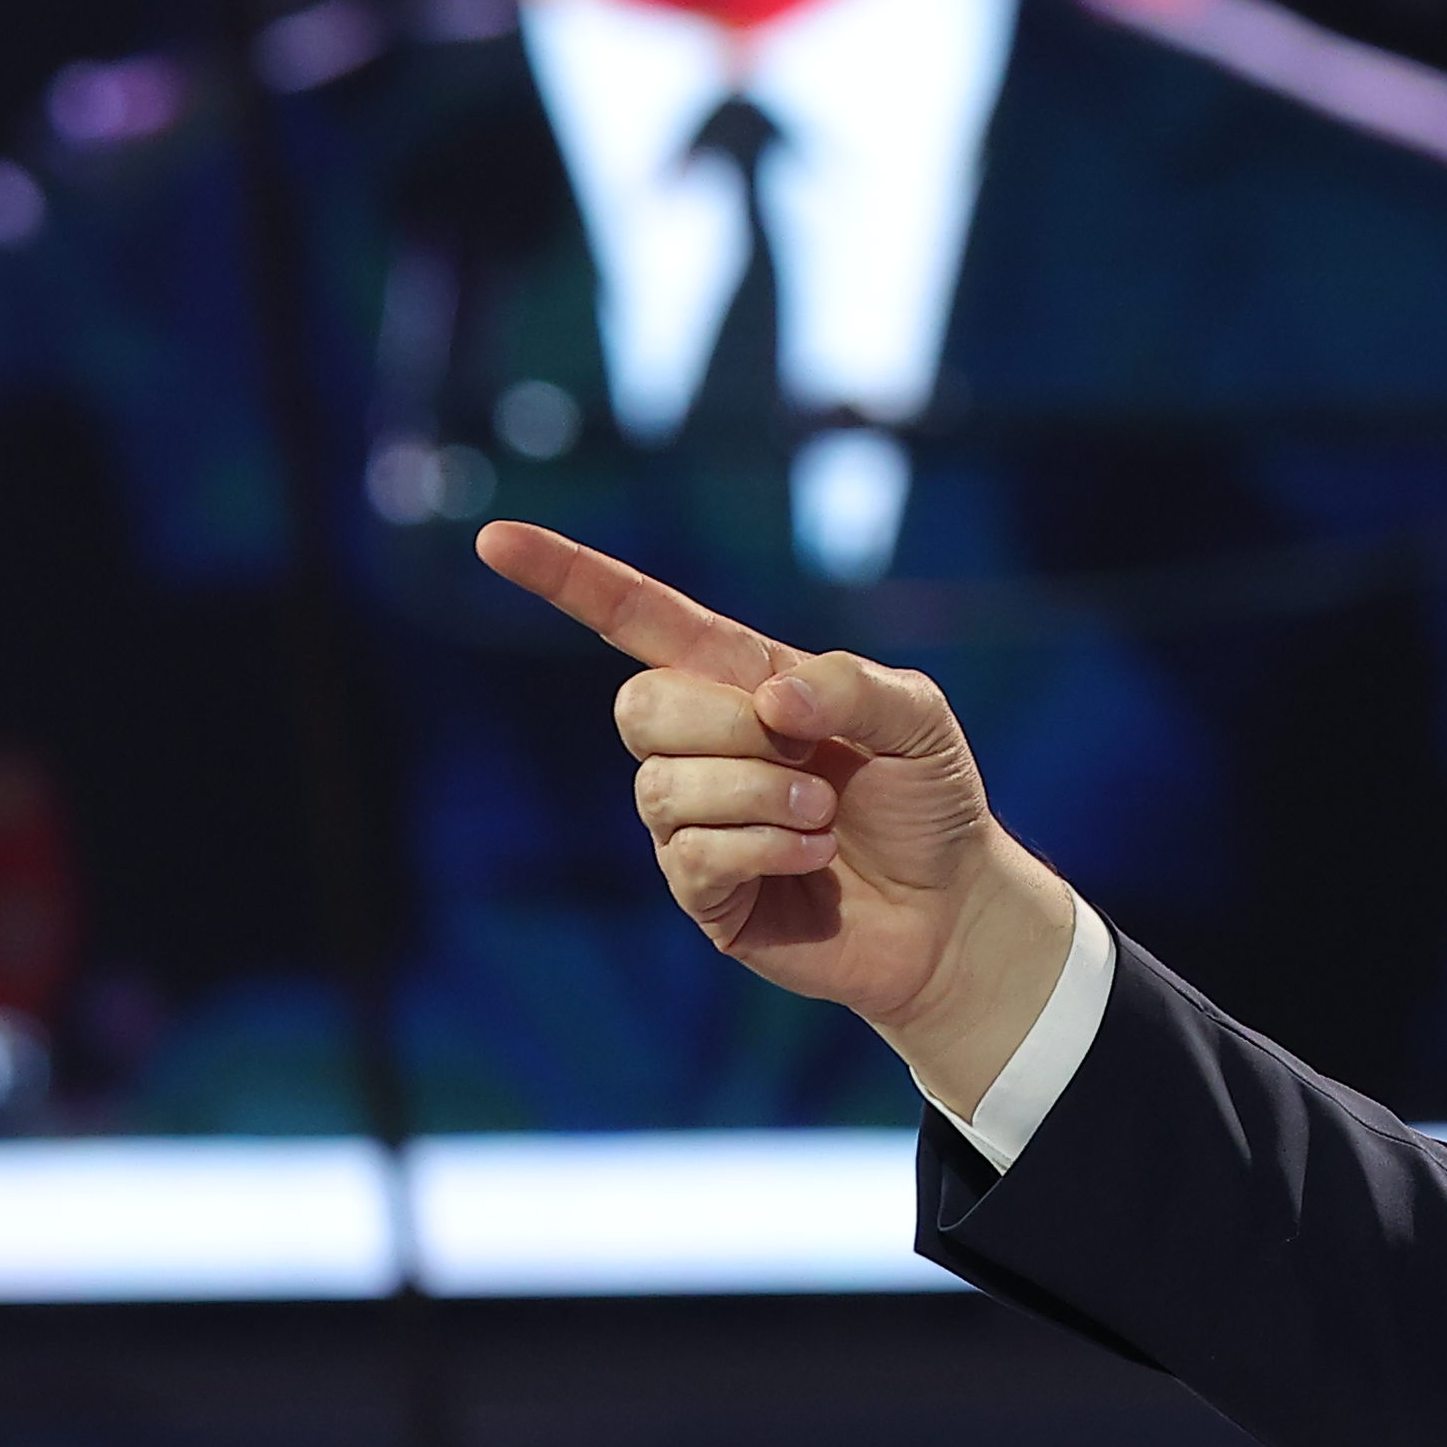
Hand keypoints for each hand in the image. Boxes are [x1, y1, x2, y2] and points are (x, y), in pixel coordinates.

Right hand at [471, 520, 1082, 1103]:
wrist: (952, 909)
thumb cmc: (928, 800)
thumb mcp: (918, 717)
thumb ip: (851, 685)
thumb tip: (768, 698)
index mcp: (741, 680)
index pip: (638, 620)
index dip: (568, 579)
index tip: (495, 537)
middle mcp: (700, 745)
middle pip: (638, 704)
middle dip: (727, 725)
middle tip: (811, 754)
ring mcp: (691, 820)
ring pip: (664, 786)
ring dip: (763, 793)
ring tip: (825, 813)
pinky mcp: (700, 891)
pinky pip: (691, 855)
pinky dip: (766, 848)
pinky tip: (812, 854)